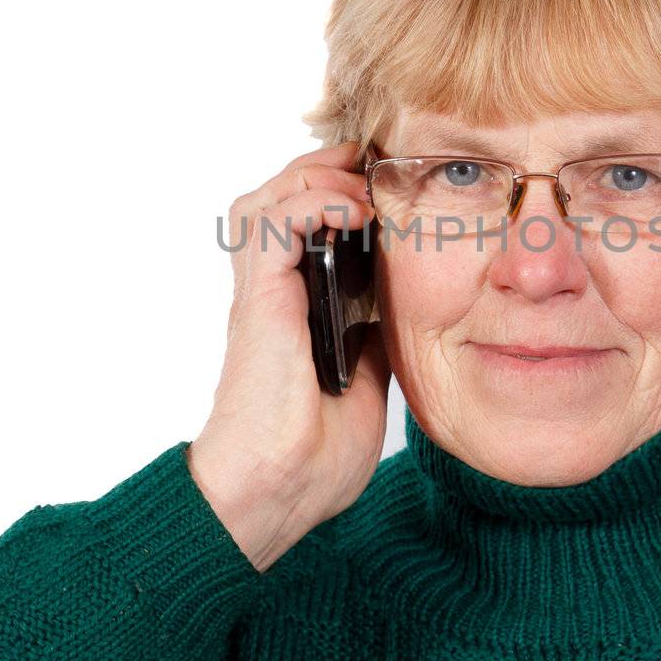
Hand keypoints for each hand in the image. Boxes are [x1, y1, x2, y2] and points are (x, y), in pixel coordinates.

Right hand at [188, 139, 391, 571]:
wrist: (275, 494)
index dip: (338, 195)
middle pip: (278, 198)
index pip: (303, 227)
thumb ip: (373, 343)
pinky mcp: (258, 302)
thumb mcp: (364, 384)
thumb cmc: (311, 458)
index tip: (386, 187)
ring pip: (266, 199)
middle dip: (325, 171)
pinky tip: (353, 213)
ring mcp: (261, 296)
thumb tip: (402, 317)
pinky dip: (312, 203)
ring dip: (315, 179)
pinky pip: (274, 224)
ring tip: (361, 188)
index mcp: (293, 311)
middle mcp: (271, 295)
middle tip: (372, 166)